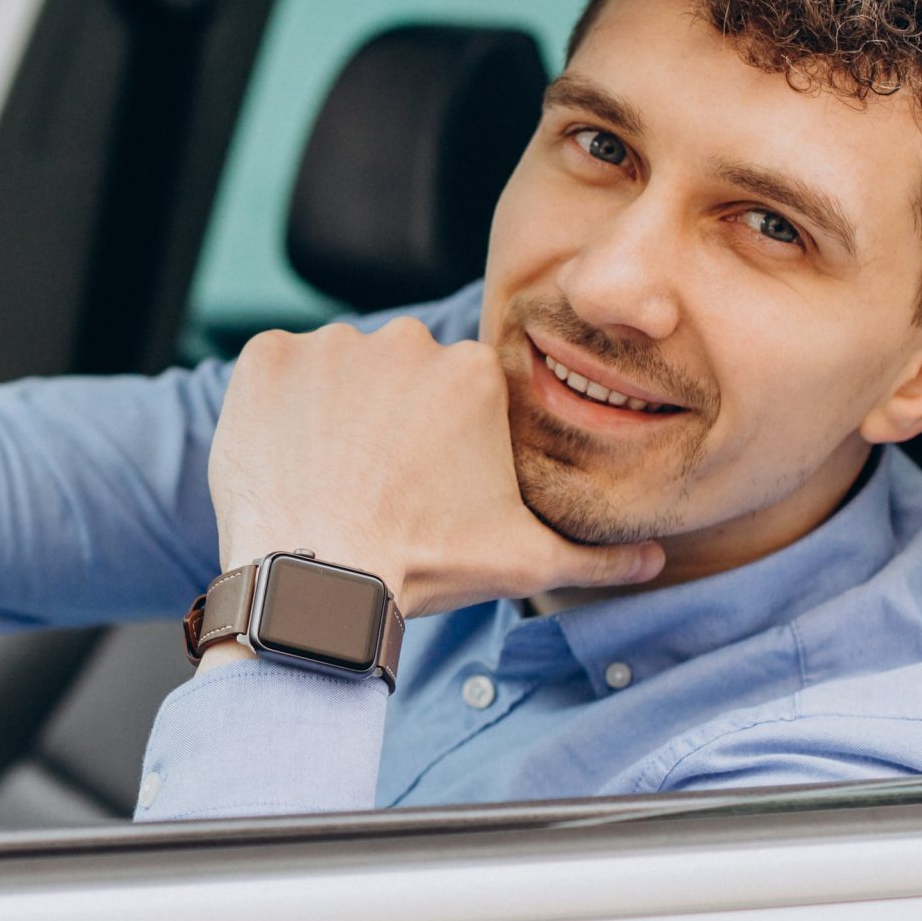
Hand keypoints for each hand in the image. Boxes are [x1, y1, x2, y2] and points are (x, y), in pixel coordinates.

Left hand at [206, 318, 661, 621]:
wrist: (317, 580)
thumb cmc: (421, 566)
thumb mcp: (523, 563)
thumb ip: (596, 556)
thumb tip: (655, 560)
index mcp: (473, 372)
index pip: (454, 390)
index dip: (438, 439)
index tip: (421, 481)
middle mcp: (407, 340)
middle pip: (397, 372)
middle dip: (387, 417)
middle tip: (373, 481)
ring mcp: (330, 344)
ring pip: (336, 369)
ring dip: (331, 410)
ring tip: (329, 475)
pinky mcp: (266, 358)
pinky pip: (274, 368)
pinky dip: (276, 405)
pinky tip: (287, 457)